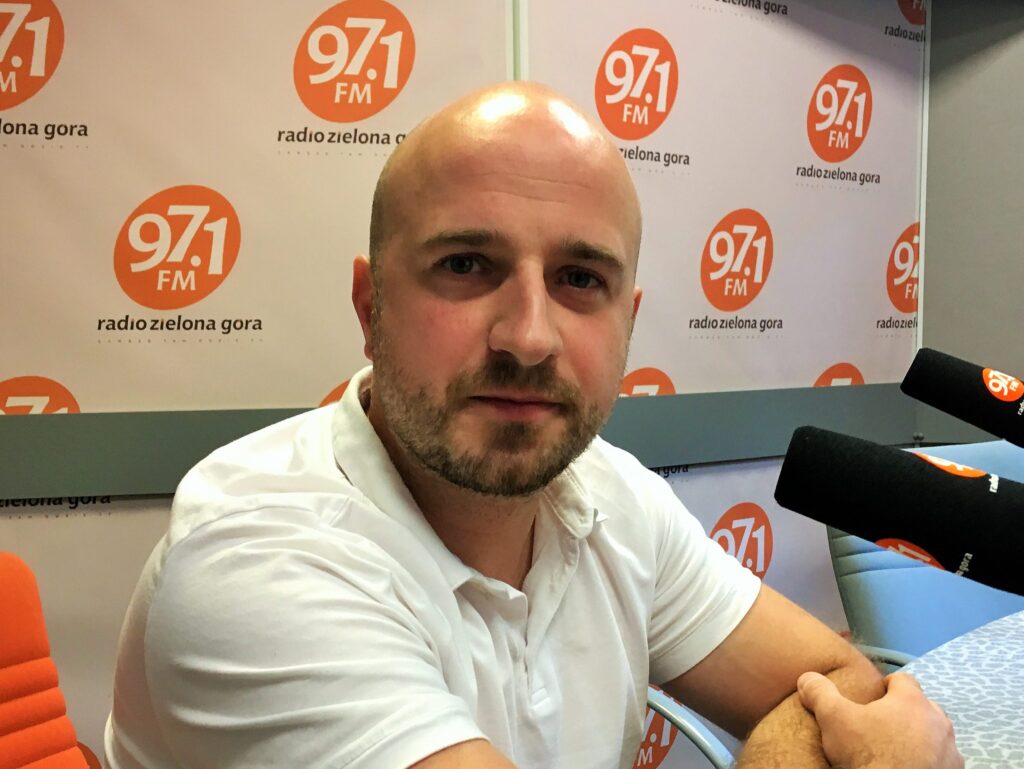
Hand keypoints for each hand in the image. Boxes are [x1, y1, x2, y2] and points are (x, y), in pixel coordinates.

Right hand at [797, 671, 962, 768]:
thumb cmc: (867, 754)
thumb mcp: (833, 718)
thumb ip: (820, 693)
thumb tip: (807, 678)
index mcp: (912, 702)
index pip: (903, 679)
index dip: (886, 686)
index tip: (872, 699)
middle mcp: (938, 722)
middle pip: (923, 707)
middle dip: (906, 713)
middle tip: (882, 726)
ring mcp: (950, 751)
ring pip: (936, 735)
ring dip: (921, 738)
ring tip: (896, 750)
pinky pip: (942, 761)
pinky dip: (929, 762)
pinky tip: (908, 768)